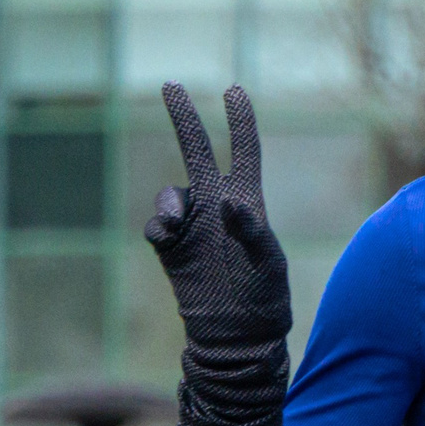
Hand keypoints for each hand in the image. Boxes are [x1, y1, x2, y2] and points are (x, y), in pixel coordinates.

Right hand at [148, 84, 293, 425]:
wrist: (235, 340)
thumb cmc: (264, 302)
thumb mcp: (268, 264)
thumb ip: (252, 229)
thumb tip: (228, 200)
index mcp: (248, 203)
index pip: (244, 151)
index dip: (240, 121)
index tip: (234, 89)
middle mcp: (216, 208)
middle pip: (197, 152)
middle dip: (184, 119)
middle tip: (171, 85)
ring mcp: (191, 227)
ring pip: (170, 193)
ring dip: (168, 202)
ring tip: (172, 225)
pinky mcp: (171, 249)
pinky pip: (156, 224)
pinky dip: (157, 224)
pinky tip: (164, 236)